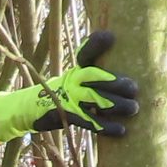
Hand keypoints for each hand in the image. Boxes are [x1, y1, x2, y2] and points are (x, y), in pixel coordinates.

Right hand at [0, 31, 139, 139]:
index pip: (86, 53)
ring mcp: (68, 98)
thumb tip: (132, 82)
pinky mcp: (66, 115)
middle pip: (95, 77)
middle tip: (134, 89)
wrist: (32, 111)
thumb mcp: (79, 81)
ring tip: (133, 108)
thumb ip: (101, 79)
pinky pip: (89, 121)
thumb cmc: (66, 96)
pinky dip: (106, 126)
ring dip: (116, 104)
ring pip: (95, 99)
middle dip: (116, 82)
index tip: (110, 37)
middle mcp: (72, 80)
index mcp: (77, 70)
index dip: (96, 44)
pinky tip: (121, 130)